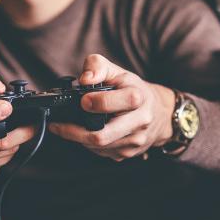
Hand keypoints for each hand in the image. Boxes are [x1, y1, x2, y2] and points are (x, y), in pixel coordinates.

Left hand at [49, 54, 174, 161]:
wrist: (159, 113)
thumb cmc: (134, 90)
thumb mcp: (118, 72)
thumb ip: (97, 66)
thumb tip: (84, 79)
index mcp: (137, 98)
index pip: (112, 104)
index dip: (94, 103)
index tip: (82, 100)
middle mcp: (139, 122)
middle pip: (101, 136)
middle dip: (74, 131)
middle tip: (59, 124)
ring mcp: (135, 141)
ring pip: (98, 147)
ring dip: (78, 138)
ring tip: (68, 127)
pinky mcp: (128, 153)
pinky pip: (101, 153)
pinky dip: (88, 144)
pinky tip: (85, 133)